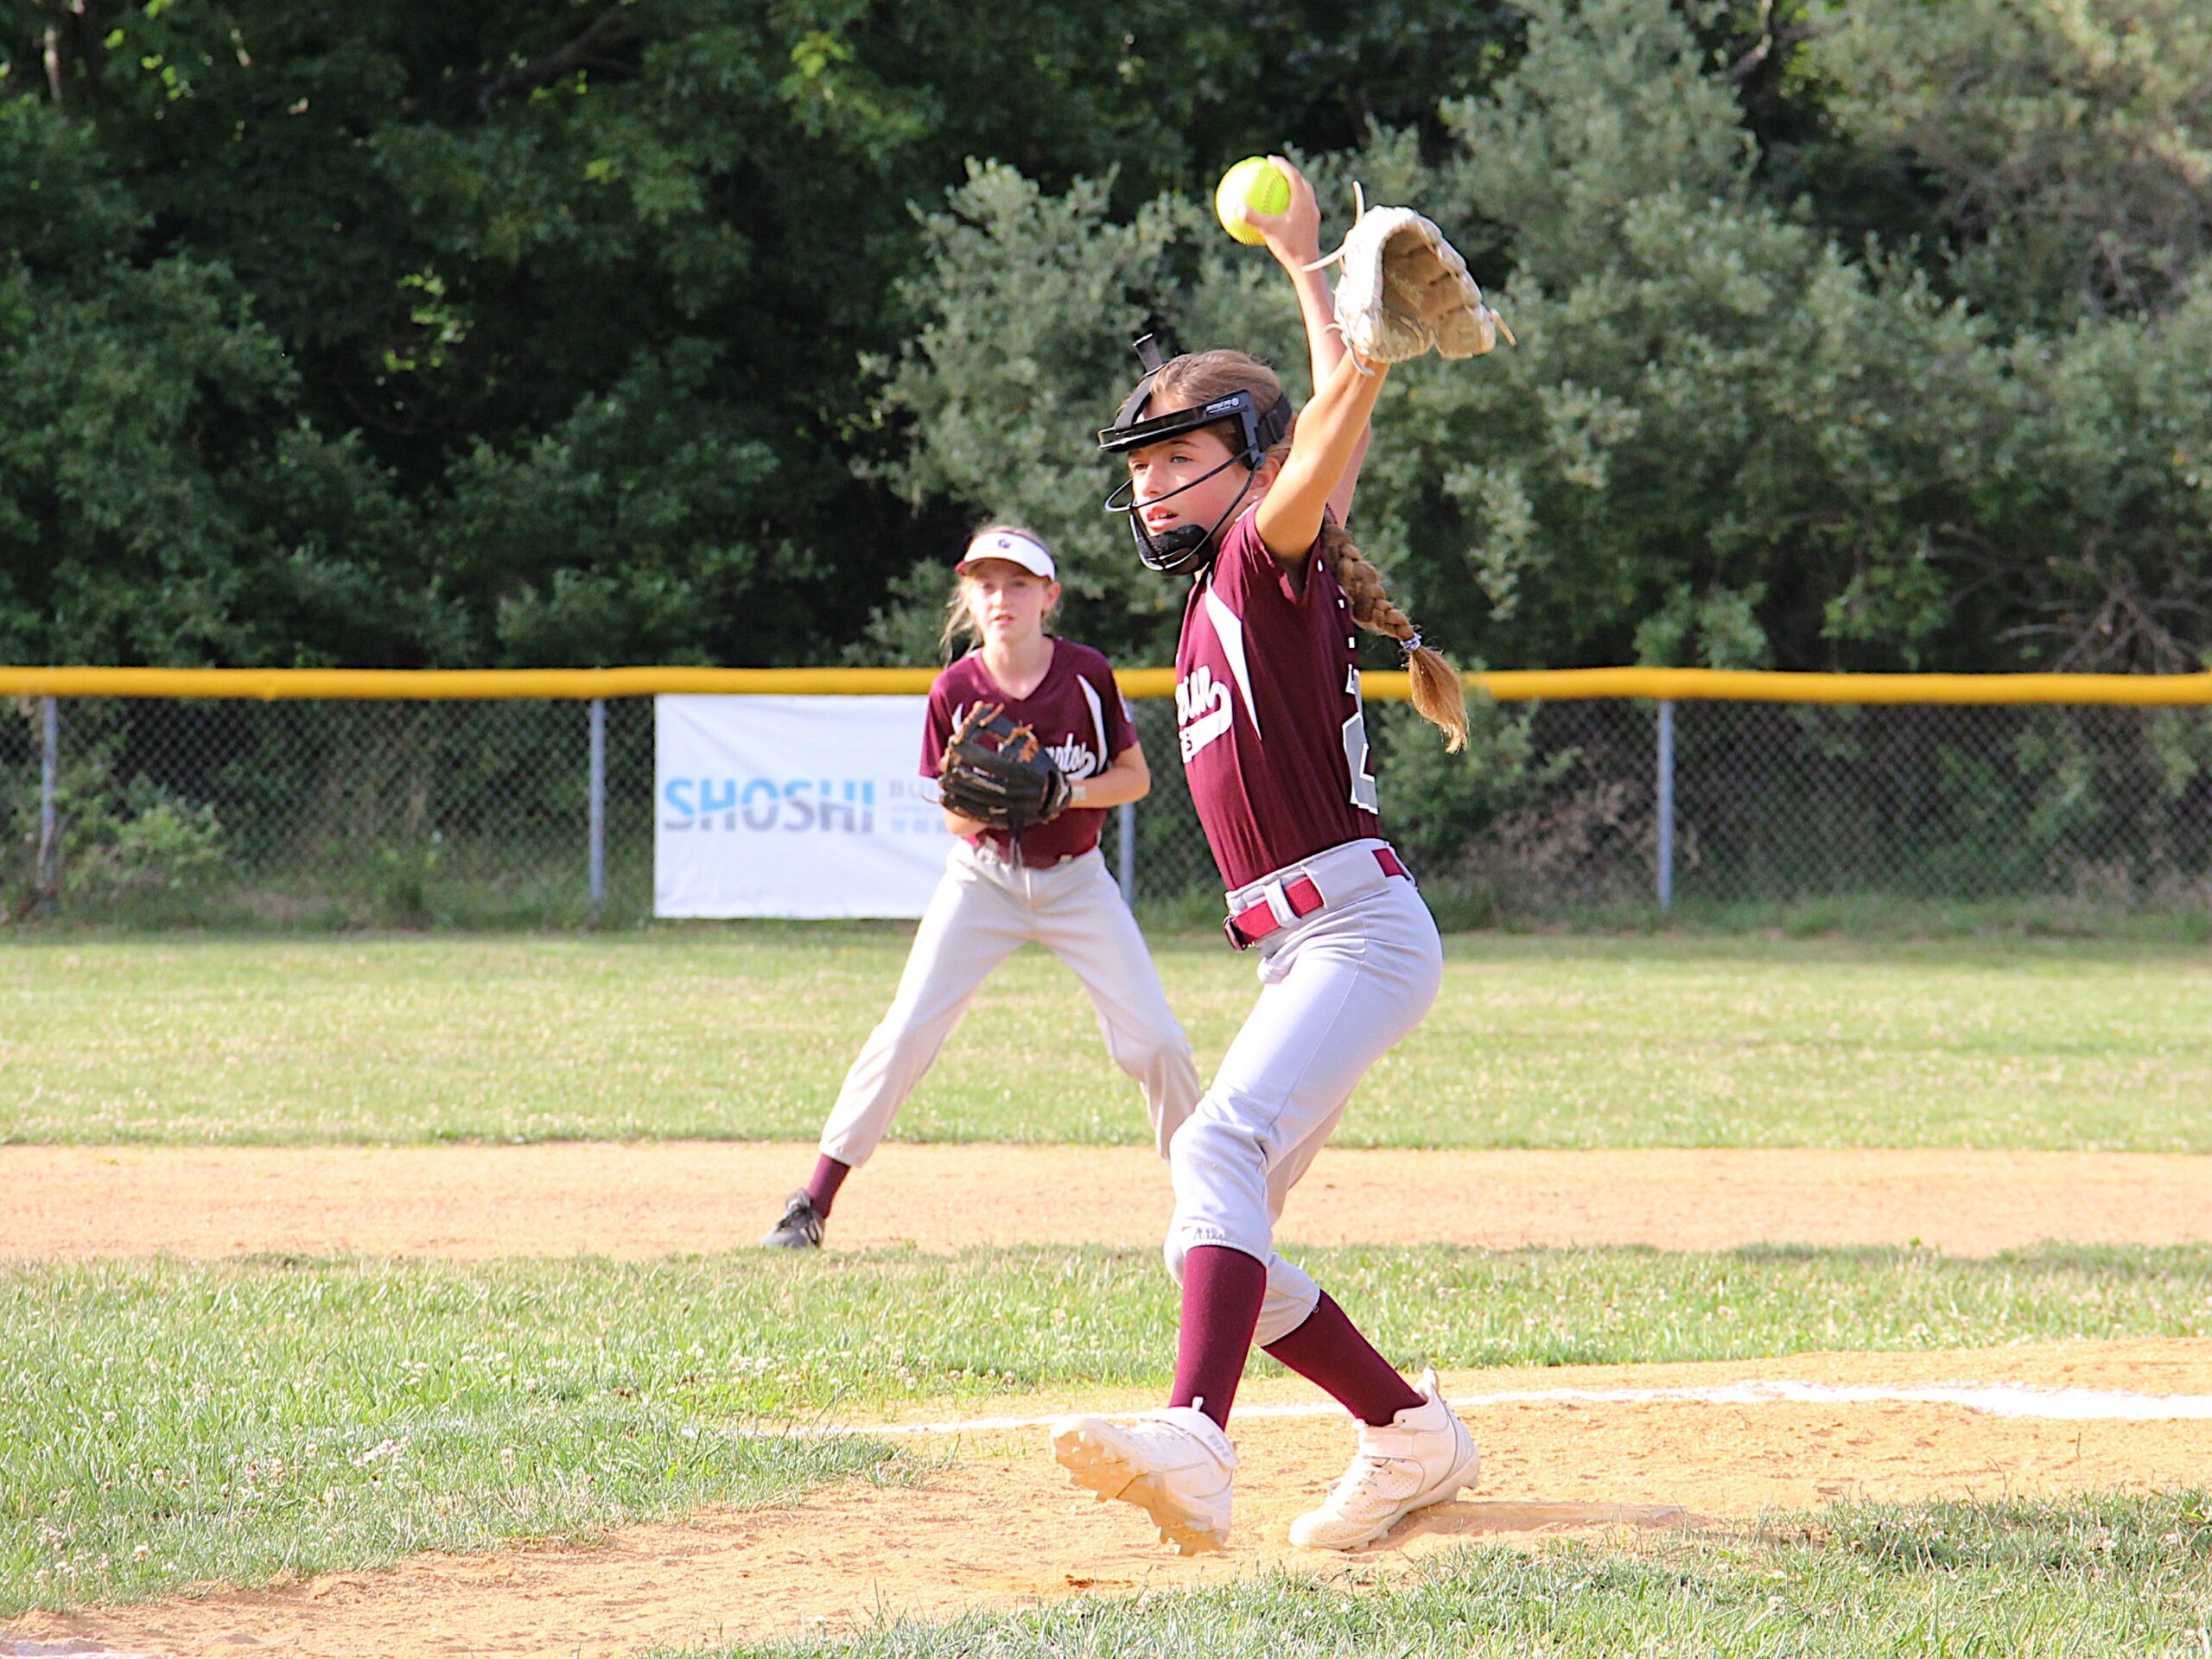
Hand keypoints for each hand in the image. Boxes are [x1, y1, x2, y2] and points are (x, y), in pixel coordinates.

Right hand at [1242, 154, 1322, 270]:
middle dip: (1290, 172)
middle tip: (1277, 169)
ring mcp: (1313, 215)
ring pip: (1305, 194)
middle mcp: (1310, 205)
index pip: (1293, 175)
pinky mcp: (1312, 225)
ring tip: (1282, 186)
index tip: (1270, 159)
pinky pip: (1303, 207)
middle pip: (1302, 181)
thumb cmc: (1289, 247)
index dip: (1282, 164)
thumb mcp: (1268, 231)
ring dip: (1295, 186)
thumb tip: (1237, 206)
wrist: (1308, 266)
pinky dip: (1293, 202)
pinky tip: (1283, 211)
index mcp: (1302, 201)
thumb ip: (1253, 217)